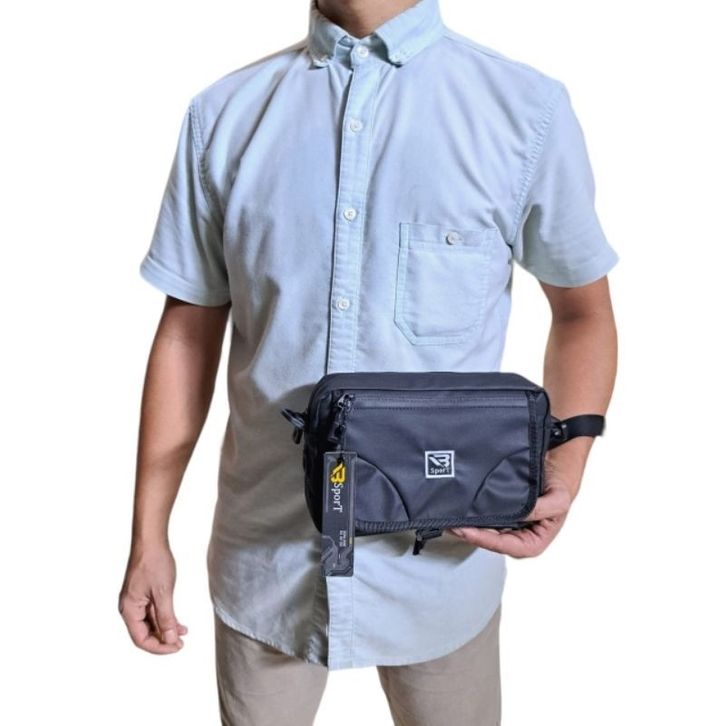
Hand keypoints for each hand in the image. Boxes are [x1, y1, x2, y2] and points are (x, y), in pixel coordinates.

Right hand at [118, 545, 186, 653]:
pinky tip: (178, 623)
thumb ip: (166, 617)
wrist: (151, 539)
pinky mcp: (143, 594)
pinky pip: (152, 612)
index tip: (177, 647)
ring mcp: (136, 601)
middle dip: (163, 640)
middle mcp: (129, 608)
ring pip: (150, 623)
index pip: (141, 639)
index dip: (159, 647)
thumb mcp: (163, 592)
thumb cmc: (154, 562)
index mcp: (129, 609)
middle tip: (181, 643)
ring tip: (183, 634)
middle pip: (144, 634)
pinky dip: (165, 618)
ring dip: (166, 629)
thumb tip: (171, 639)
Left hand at [447, 455, 574, 557]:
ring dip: (468, 524)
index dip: (486, 541)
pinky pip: (485, 512)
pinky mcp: (501, 507)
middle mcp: (520, 533)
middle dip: (471, 534)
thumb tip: (521, 515)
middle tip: (451, 524)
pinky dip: (472, 511)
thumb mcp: (558, 498)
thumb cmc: (562, 480)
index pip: (508, 547)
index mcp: (535, 539)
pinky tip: (459, 506)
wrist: (557, 454)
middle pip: (492, 540)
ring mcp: (509, 521)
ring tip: (450, 516)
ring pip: (486, 528)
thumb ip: (540, 509)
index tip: (467, 531)